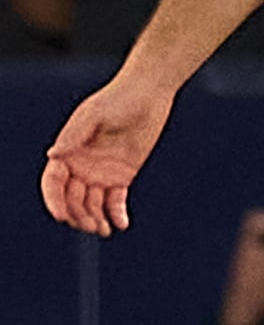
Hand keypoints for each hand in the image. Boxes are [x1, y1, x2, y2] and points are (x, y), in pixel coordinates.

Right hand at [43, 75, 173, 235]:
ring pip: (91, 204)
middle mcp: (81, 166)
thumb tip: (53, 155)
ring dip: (94, 218)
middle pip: (72, 198)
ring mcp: (101, 173)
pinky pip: (116, 201)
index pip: (54, 182)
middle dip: (77, 214)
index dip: (54, 200)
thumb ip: (74, 135)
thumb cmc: (118, 99)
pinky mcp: (122, 176)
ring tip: (103, 230)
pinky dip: (116, 214)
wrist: (149, 94)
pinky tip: (121, 224)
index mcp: (68, 152)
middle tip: (90, 225)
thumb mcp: (94, 115)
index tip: (61, 215)